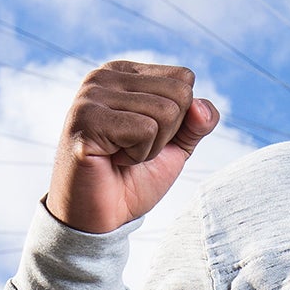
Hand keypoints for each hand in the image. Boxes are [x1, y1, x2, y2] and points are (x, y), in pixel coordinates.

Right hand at [45, 61, 218, 234]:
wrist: (100, 217)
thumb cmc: (134, 178)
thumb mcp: (176, 146)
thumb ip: (197, 122)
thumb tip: (202, 106)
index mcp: (124, 72)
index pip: (184, 78)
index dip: (179, 118)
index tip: (146, 136)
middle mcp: (103, 75)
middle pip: (179, 93)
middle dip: (167, 134)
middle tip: (133, 149)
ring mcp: (91, 95)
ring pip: (166, 111)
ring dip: (152, 147)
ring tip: (121, 155)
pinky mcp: (87, 119)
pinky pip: (145, 129)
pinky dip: (138, 155)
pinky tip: (111, 159)